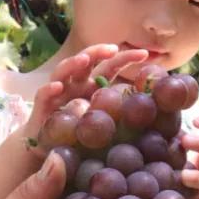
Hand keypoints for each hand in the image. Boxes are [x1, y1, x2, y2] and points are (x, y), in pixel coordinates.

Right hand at [24, 44, 148, 143]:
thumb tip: (156, 110)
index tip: (144, 54)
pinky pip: (43, 95)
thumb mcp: (105, 121)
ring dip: (72, 64)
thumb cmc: (80, 132)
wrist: (50, 149)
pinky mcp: (42, 107)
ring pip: (62, 72)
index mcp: (92, 86)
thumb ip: (122, 113)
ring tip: (84, 60)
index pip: (109, 66)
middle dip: (97, 52)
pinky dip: (49, 89)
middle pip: (85, 61)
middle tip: (112, 49)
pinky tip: (57, 86)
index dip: (124, 58)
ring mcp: (58, 93)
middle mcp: (75, 85)